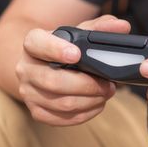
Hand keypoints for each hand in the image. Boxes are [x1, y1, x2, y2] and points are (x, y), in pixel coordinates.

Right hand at [16, 15, 130, 125]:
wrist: (43, 67)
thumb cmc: (64, 48)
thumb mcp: (79, 33)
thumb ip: (100, 27)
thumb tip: (122, 26)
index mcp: (33, 43)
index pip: (38, 44)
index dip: (56, 50)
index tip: (77, 55)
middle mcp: (25, 68)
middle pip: (54, 81)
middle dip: (87, 85)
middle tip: (109, 85)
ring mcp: (28, 92)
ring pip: (61, 103)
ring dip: (90, 101)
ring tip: (106, 94)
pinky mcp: (35, 111)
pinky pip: (61, 119)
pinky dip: (84, 114)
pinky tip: (96, 105)